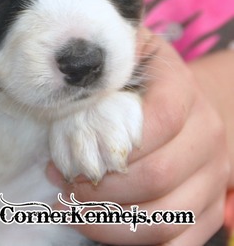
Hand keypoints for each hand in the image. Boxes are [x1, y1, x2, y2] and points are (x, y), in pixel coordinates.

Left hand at [47, 28, 229, 244]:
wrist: (192, 107)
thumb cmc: (147, 80)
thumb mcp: (130, 52)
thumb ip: (108, 55)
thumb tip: (67, 64)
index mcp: (184, 92)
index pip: (162, 119)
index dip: (117, 143)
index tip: (74, 156)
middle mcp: (208, 136)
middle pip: (159, 175)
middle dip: (102, 188)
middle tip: (65, 185)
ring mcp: (214, 177)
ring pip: (167, 218)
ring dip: (110, 222)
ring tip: (72, 209)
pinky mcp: (210, 209)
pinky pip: (180, 244)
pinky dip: (134, 243)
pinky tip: (99, 228)